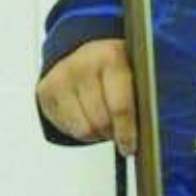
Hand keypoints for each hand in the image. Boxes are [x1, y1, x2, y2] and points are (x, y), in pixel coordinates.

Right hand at [36, 39, 136, 155]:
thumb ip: (145, 94)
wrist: (87, 48)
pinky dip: (81, 131)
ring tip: (106, 125)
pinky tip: (89, 118)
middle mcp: (83, 65)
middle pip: (100, 122)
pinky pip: (66, 128)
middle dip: (113, 134)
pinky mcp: (45, 90)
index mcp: (112, 57)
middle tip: (121, 134)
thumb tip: (150, 129)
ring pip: (82, 130)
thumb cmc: (118, 65)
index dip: (127, 132)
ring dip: (97, 134)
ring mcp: (61, 77)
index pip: (120, 106)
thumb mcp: (137, 69)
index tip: (131, 147)